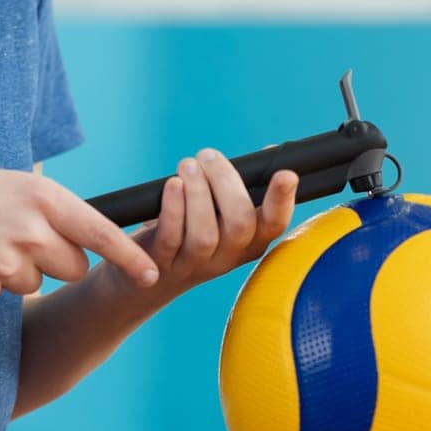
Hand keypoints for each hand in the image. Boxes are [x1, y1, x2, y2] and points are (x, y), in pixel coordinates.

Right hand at [0, 162, 160, 302]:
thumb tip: (90, 233)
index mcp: (44, 196)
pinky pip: (5, 294)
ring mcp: (9, 260)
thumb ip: (50, 209)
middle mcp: (32, 228)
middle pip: (74, 267)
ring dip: (19, 272)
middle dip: (58, 263)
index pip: (100, 231)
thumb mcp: (14, 186)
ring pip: (38, 283)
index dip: (129, 256)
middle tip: (22, 240)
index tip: (151, 274)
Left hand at [106, 147, 299, 298]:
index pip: (275, 224)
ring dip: (197, 193)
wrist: (145, 277)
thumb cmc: (191, 229)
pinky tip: (172, 184)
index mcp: (250, 241)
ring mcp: (195, 264)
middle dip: (226, 182)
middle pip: (240, 225)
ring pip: (204, 235)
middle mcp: (228, 257)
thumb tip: (269, 154)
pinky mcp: (162, 263)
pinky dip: (173, 208)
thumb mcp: (220, 213)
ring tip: (188, 164)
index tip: (285, 174)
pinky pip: (171, 238)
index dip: (283, 201)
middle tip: (208, 155)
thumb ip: (242, 187)